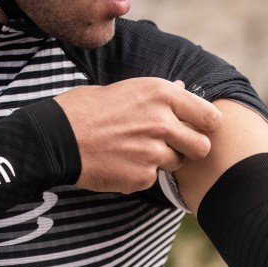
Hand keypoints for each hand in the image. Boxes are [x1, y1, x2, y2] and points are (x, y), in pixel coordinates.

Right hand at [55, 77, 221, 193]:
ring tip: (132, 152)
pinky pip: (150, 178)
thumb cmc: (85, 109)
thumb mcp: (125, 90)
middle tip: (170, 147)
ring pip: (175, 164)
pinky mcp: (140, 177)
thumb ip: (159, 95)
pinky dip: (138, 175)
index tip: (195, 130)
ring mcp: (152, 152)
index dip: (205, 126)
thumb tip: (182, 88)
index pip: (210, 117)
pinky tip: (117, 163)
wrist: (57, 138)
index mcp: (161, 95)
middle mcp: (162, 122)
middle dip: (188, 148)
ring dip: (160, 161)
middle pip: (201, 146)